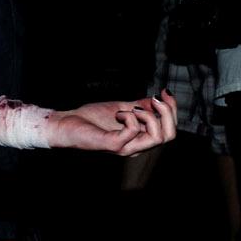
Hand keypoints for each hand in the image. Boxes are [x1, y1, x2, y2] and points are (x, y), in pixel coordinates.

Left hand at [47, 90, 177, 155]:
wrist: (67, 123)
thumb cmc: (92, 118)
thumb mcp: (122, 108)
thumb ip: (140, 106)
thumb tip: (159, 98)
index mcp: (140, 139)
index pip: (169, 131)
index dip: (172, 110)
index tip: (165, 92)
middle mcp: (136, 146)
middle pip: (169, 136)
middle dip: (168, 113)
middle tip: (155, 98)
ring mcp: (126, 147)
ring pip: (157, 137)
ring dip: (149, 115)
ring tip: (132, 108)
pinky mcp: (113, 145)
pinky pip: (133, 131)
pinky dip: (129, 117)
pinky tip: (118, 113)